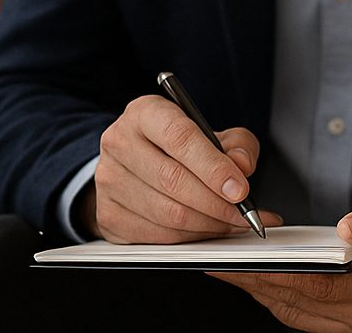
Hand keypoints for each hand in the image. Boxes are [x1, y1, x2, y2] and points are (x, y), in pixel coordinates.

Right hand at [88, 94, 279, 242]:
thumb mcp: (211, 134)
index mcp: (145, 113)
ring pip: (167, 213)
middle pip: (172, 180)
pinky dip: (189, 239)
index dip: (213, 167)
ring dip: (207, 225)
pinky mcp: (108, 213)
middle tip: (244, 215)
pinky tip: (205, 231)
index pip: (179, 138)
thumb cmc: (176, 148)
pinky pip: (156, 236)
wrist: (134, 164)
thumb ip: (236, 145)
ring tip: (229, 223)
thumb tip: (242, 166)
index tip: (240, 190)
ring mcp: (108, 179)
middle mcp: (119, 141)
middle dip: (216, 204)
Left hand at [211, 195, 351, 331]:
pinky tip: (251, 275)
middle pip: (302, 304)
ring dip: (259, 291)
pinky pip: (303, 315)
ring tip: (225, 265)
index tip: (246, 259)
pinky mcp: (346, 326)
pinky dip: (275, 296)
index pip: (325, 288)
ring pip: (297, 314)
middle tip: (219, 259)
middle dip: (256, 282)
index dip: (282, 274)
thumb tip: (346, 228)